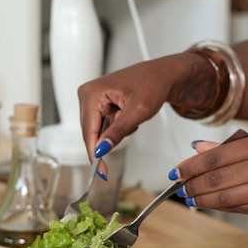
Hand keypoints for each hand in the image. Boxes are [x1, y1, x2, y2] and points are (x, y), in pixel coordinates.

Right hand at [78, 54, 193, 174]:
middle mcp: (87, 93)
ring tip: (130, 115)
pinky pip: (101, 125)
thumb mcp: (138, 111)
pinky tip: (126, 115)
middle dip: (109, 137)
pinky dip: (115, 126)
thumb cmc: (152, 84)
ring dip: (114, 131)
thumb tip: (102, 149)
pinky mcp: (96, 102)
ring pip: (97, 130)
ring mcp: (91, 98)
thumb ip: (118, 131)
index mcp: (92, 93)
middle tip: (131, 125)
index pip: (88, 131)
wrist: (160, 75)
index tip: (101, 172)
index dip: (94, 154)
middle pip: (90, 132)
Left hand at [172, 134, 247, 219]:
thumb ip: (230, 148)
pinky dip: (219, 207)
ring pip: (223, 196)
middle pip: (215, 177)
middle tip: (179, 187)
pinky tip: (209, 204)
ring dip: (201, 199)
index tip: (175, 171)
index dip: (190, 166)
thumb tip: (197, 148)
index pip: (214, 156)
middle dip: (191, 184)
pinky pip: (237, 208)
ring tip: (189, 198)